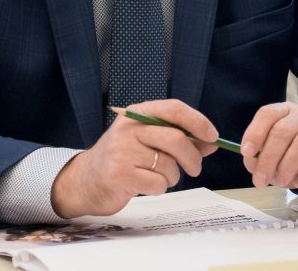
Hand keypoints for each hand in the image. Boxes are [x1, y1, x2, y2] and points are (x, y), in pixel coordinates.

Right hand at [51, 99, 218, 217]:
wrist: (85, 181)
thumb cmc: (123, 159)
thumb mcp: (149, 141)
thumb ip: (180, 139)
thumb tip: (211, 142)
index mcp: (136, 114)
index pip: (173, 109)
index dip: (197, 122)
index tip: (212, 136)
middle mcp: (128, 128)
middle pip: (175, 138)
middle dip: (193, 157)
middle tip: (195, 168)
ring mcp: (121, 151)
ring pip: (168, 165)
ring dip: (172, 177)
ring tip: (159, 176)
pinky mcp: (119, 174)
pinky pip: (158, 183)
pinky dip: (159, 188)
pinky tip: (145, 185)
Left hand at [239, 102, 297, 198]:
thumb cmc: (296, 160)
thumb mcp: (274, 155)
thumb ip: (259, 157)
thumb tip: (250, 160)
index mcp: (286, 112)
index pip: (268, 113)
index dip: (254, 132)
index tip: (246, 152)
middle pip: (283, 130)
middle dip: (268, 158)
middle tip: (260, 179)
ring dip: (286, 166)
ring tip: (280, 181)